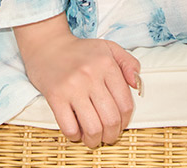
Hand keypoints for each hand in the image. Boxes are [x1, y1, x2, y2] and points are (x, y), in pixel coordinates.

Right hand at [14, 14, 141, 147]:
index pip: (125, 103)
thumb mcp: (109, 48)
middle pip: (110, 119)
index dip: (125, 120)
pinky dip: (75, 136)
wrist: (49, 46)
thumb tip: (137, 85)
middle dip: (112, 134)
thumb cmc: (81, 51)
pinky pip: (69, 128)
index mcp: (107, 64)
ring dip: (95, 140)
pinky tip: (77, 130)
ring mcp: (72, 87)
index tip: (120, 124)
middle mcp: (91, 76)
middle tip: (108, 135)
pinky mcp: (55, 97)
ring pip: (92, 127)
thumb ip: (129, 63)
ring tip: (94, 137)